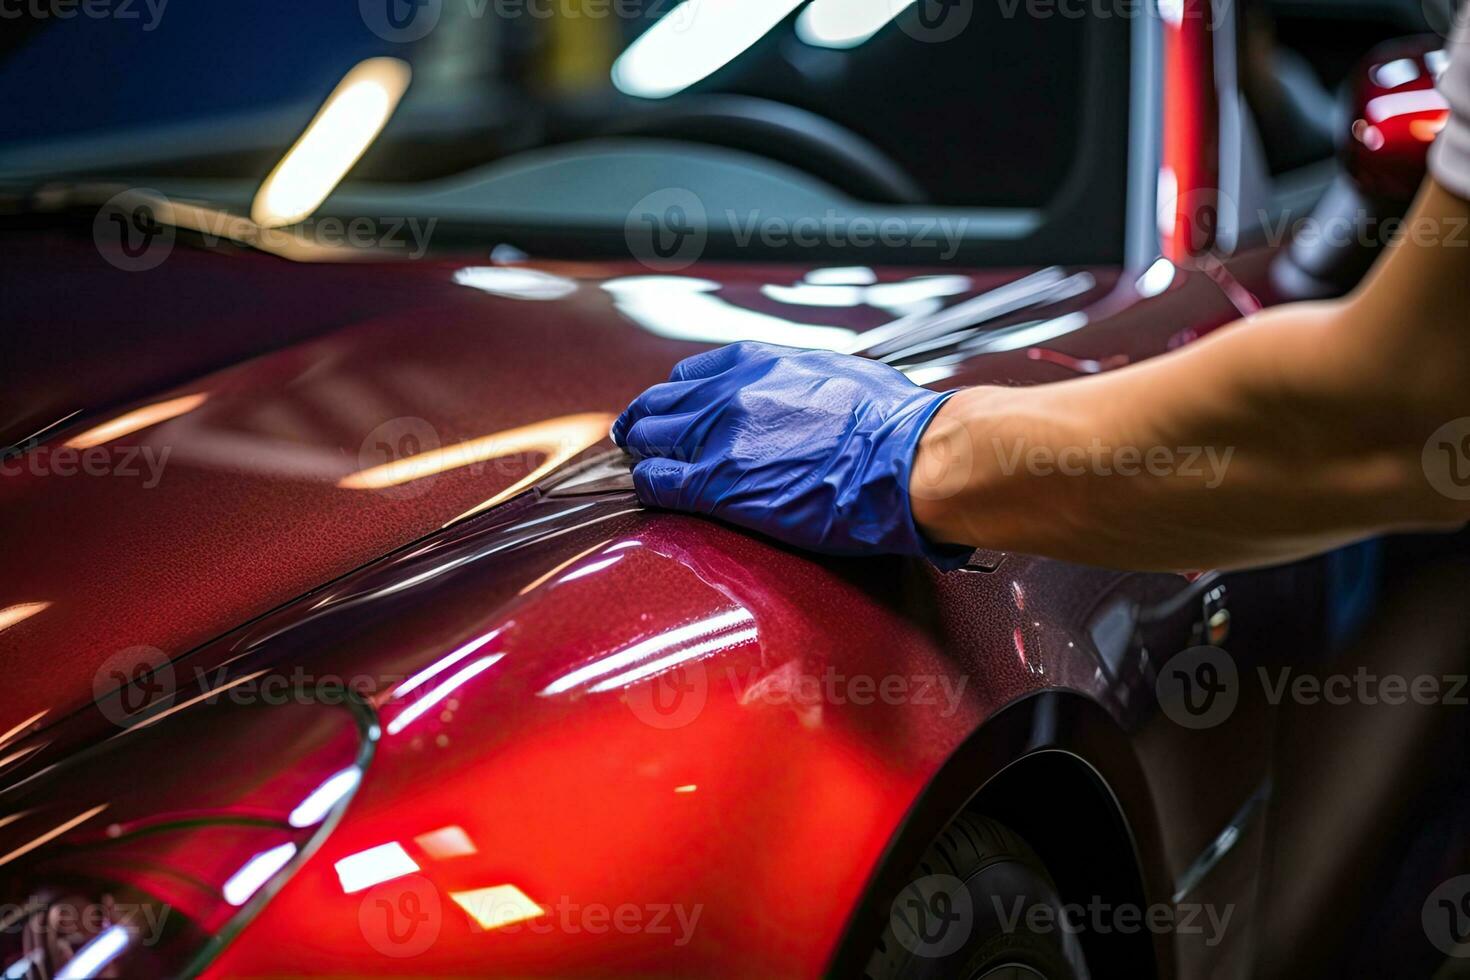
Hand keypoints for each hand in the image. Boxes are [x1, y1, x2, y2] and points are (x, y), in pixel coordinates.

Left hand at [612, 341, 969, 566]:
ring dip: (641, 453)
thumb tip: (799, 395)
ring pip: (647, 441)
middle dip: (645, 423)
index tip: (674, 413)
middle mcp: (727, 393)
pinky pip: (656, 482)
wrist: (906, 459)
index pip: (688, 376)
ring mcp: (717, 439)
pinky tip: (651, 490)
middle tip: (637, 439)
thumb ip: (798, 381)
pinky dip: (647, 485)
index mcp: (756, 362)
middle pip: (658, 406)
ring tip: (639, 464)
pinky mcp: (717, 486)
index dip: (676, 399)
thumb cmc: (889, 422)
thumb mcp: (836, 373)